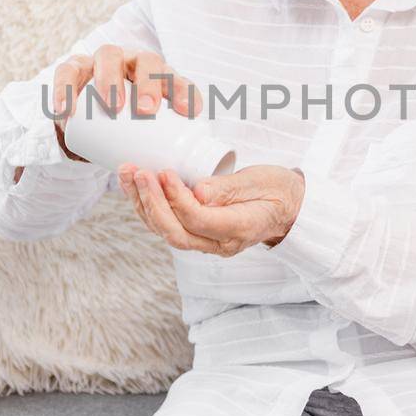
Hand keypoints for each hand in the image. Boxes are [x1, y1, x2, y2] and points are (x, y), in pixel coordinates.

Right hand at [49, 44, 199, 161]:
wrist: (87, 119)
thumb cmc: (126, 128)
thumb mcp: (146, 135)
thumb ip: (164, 152)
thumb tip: (189, 188)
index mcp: (158, 75)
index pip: (176, 76)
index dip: (183, 90)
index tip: (187, 112)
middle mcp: (132, 61)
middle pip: (145, 60)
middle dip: (148, 82)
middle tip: (146, 110)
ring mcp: (102, 61)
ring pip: (108, 56)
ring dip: (111, 79)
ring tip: (113, 107)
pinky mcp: (74, 69)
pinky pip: (67, 72)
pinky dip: (65, 91)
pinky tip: (67, 111)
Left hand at [117, 164, 304, 255]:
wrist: (288, 207)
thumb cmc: (277, 190)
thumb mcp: (259, 181)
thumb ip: (227, 188)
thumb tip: (197, 191)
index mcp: (239, 229)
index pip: (199, 220)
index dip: (177, 198)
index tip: (165, 172)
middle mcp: (219, 244)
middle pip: (175, 232)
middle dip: (151, 202)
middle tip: (138, 173)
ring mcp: (206, 243)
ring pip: (166, 231)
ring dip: (142, 203)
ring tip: (127, 174)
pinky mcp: (196, 234)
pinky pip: (167, 225)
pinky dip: (148, 205)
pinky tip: (135, 186)